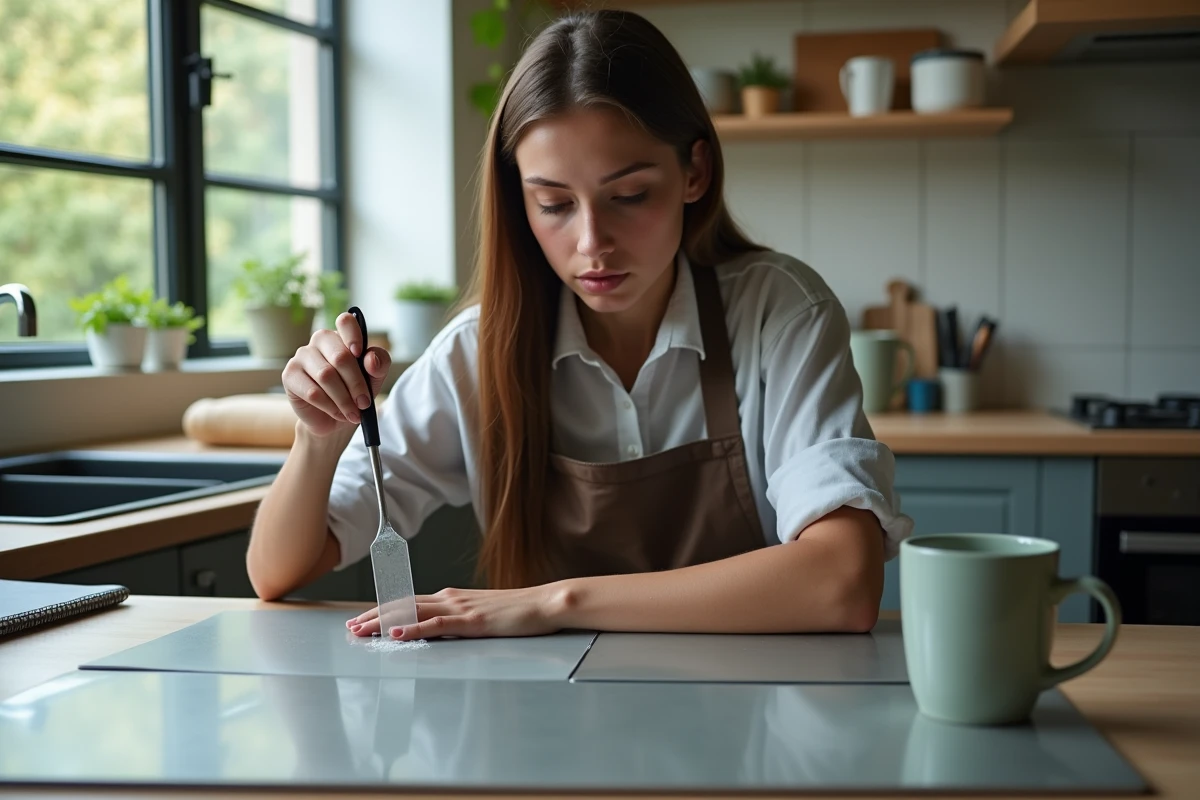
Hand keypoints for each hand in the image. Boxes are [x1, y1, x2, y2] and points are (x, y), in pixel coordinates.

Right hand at [282, 311, 390, 437]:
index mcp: (341, 336)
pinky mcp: (289, 375)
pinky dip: (329, 406)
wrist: (334, 420)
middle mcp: (320, 341)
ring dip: (344, 399)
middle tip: (364, 403)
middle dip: (356, 384)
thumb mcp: (374, 378)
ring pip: (326, 376)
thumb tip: (370, 359)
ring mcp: (302, 355)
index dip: (354, 336)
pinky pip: (312, 392)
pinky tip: (337, 413)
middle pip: (340, 356)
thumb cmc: (354, 392)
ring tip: (353, 413)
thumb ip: (379, 364)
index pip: (346, 322)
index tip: (360, 355)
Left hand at [345, 586, 566, 639]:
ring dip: (385, 621)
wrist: (544, 603)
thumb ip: (459, 618)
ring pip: (413, 612)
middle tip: (351, 628)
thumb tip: (442, 627)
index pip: (409, 602)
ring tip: (363, 630)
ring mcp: (461, 608)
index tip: (363, 619)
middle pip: (404, 605)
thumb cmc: (518, 611)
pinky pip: (437, 624)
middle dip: (374, 616)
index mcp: (453, 597)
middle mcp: (451, 598)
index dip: (383, 610)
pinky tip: (399, 633)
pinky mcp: (472, 621)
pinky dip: (415, 627)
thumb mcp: (482, 613)